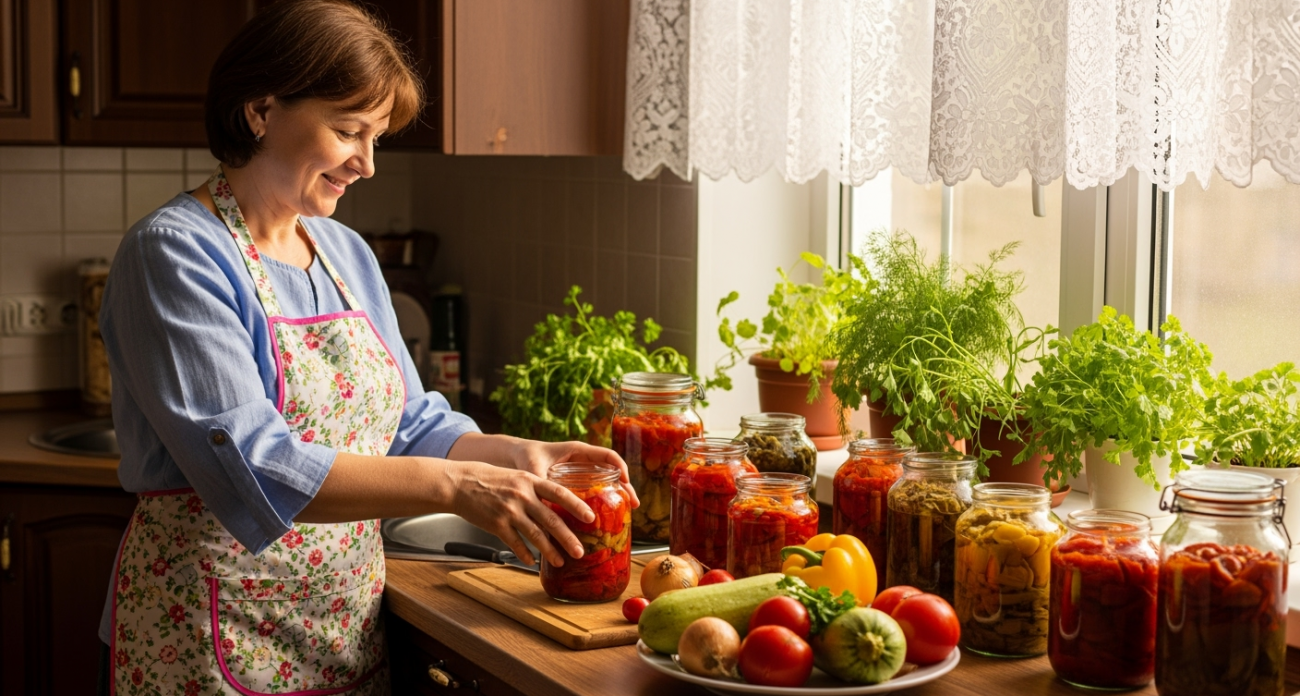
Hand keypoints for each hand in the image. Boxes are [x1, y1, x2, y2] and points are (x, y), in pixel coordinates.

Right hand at [445, 460, 592, 567]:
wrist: (459, 483)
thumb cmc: (489, 479)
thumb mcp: (517, 476)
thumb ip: (535, 489)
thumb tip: (557, 504)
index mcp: (530, 481)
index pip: (560, 493)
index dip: (577, 506)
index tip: (590, 517)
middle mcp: (522, 496)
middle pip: (551, 520)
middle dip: (568, 538)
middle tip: (580, 551)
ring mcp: (509, 511)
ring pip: (535, 535)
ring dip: (549, 551)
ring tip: (560, 561)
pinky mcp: (496, 525)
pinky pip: (515, 543)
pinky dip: (524, 554)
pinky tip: (531, 562)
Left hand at [513, 440, 640, 507]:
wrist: (517, 456)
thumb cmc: (527, 457)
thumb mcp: (536, 470)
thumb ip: (542, 484)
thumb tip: (547, 506)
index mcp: (578, 450)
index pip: (607, 455)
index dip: (620, 467)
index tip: (627, 482)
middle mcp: (584, 459)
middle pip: (612, 470)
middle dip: (626, 487)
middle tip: (634, 504)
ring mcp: (582, 470)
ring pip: (606, 480)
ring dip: (618, 494)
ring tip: (627, 511)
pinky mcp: (577, 480)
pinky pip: (595, 487)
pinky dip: (604, 498)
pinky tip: (607, 513)